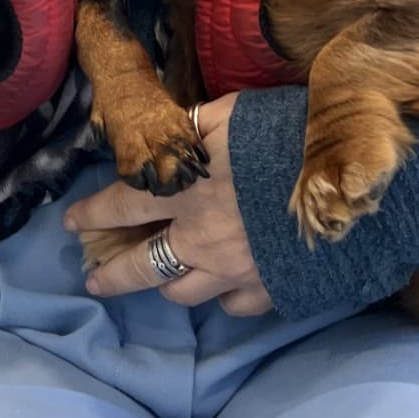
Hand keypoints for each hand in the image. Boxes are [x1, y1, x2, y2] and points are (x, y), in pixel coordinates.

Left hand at [64, 96, 273, 316]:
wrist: (348, 182)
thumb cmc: (284, 135)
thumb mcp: (232, 112)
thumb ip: (195, 125)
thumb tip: (173, 131)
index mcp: (183, 191)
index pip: (121, 203)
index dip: (92, 214)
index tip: (70, 223)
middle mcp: (199, 237)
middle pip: (141, 266)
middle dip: (111, 274)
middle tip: (93, 280)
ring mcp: (233, 269)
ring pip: (183, 293)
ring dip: (166, 286)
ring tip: (160, 282)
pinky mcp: (268, 287)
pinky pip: (233, 305)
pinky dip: (224, 296)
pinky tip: (223, 287)